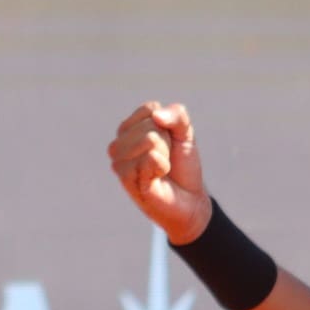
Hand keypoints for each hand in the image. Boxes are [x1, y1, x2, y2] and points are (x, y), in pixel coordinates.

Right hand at [108, 101, 211, 244]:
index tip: (170, 142)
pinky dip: (162, 166)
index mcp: (129, 129)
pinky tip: (158, 178)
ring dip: (165, 155)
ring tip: (161, 170)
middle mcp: (119, 144)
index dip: (169, 126)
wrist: (190, 199)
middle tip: (166, 160)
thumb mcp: (186, 134)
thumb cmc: (183, 165)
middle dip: (168, 142)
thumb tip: (156, 116)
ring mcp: (119, 162)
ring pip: (149, 140)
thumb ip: (177, 115)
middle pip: (151, 125)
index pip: (150, 110)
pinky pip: (150, 158)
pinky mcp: (126, 178)